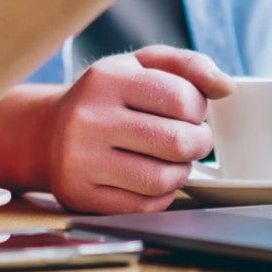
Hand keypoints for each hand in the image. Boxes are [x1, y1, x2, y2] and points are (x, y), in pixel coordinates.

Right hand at [46, 46, 231, 214]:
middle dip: (198, 143)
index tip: (190, 111)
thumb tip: (225, 86)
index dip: (199, 109)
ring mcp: (81, 161)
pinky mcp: (81, 196)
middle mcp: (88, 119)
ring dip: (181, 171)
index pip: (181, 98)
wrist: (46, 133)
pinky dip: (160, 195)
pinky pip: (144, 206)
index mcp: (106, 79)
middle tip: (192, 139)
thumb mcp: (140, 65)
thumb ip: (187, 66)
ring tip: (172, 159)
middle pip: (177, 142)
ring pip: (163, 179)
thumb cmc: (106, 96)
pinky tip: (151, 178)